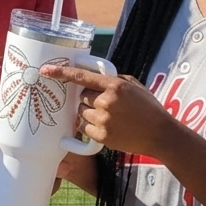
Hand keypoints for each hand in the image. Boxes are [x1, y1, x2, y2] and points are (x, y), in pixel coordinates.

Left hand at [39, 62, 170, 156]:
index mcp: (114, 85)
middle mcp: (106, 101)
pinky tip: (108, 126)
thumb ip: (112, 80)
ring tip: (110, 116)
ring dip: (89, 113)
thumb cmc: (148, 108)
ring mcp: (102, 119)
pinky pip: (83, 128)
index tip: (45, 70)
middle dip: (88, 99)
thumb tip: (92, 79)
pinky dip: (90, 126)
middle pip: (81, 97)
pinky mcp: (101, 136)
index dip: (61, 73)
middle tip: (104, 104)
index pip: (81, 77)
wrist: (160, 134)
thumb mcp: (134, 86)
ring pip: (81, 112)